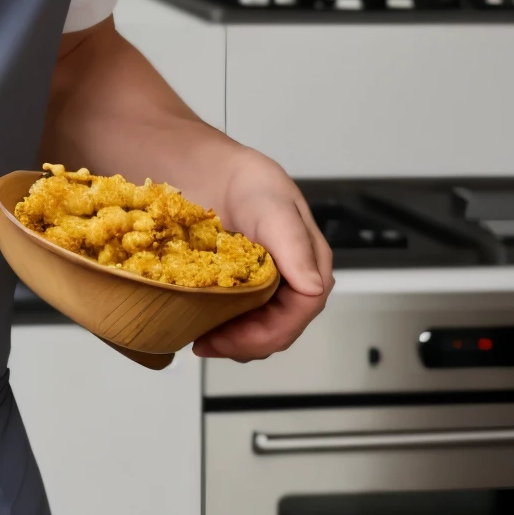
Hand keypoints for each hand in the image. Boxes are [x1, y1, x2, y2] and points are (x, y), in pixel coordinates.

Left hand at [190, 147, 332, 360]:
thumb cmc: (249, 182)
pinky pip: (238, 318)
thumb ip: (295, 247)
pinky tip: (200, 324)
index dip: (269, 332)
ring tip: (201, 337)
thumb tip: (313, 287)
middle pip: (279, 329)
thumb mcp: (275, 209)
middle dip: (245, 343)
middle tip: (207, 344)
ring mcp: (267, 287)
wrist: (212, 171)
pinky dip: (221, 327)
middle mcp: (292, 280)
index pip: (301, 312)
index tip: (232, 338)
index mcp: (311, 264)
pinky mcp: (242, 289)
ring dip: (232, 340)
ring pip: (259, 330)